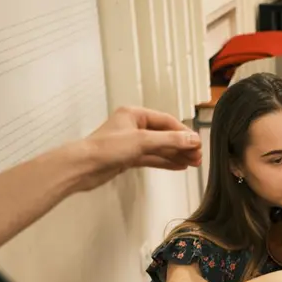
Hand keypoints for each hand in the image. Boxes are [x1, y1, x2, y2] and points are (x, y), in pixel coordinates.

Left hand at [78, 106, 202, 191]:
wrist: (83, 167)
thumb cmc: (105, 149)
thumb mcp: (142, 141)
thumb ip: (170, 140)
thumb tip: (192, 139)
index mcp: (135, 114)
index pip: (167, 122)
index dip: (184, 133)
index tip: (197, 144)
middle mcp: (133, 126)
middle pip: (165, 134)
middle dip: (182, 145)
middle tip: (198, 156)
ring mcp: (131, 143)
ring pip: (160, 147)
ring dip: (176, 154)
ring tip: (192, 163)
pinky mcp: (128, 157)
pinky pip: (152, 158)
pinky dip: (166, 162)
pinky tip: (178, 166)